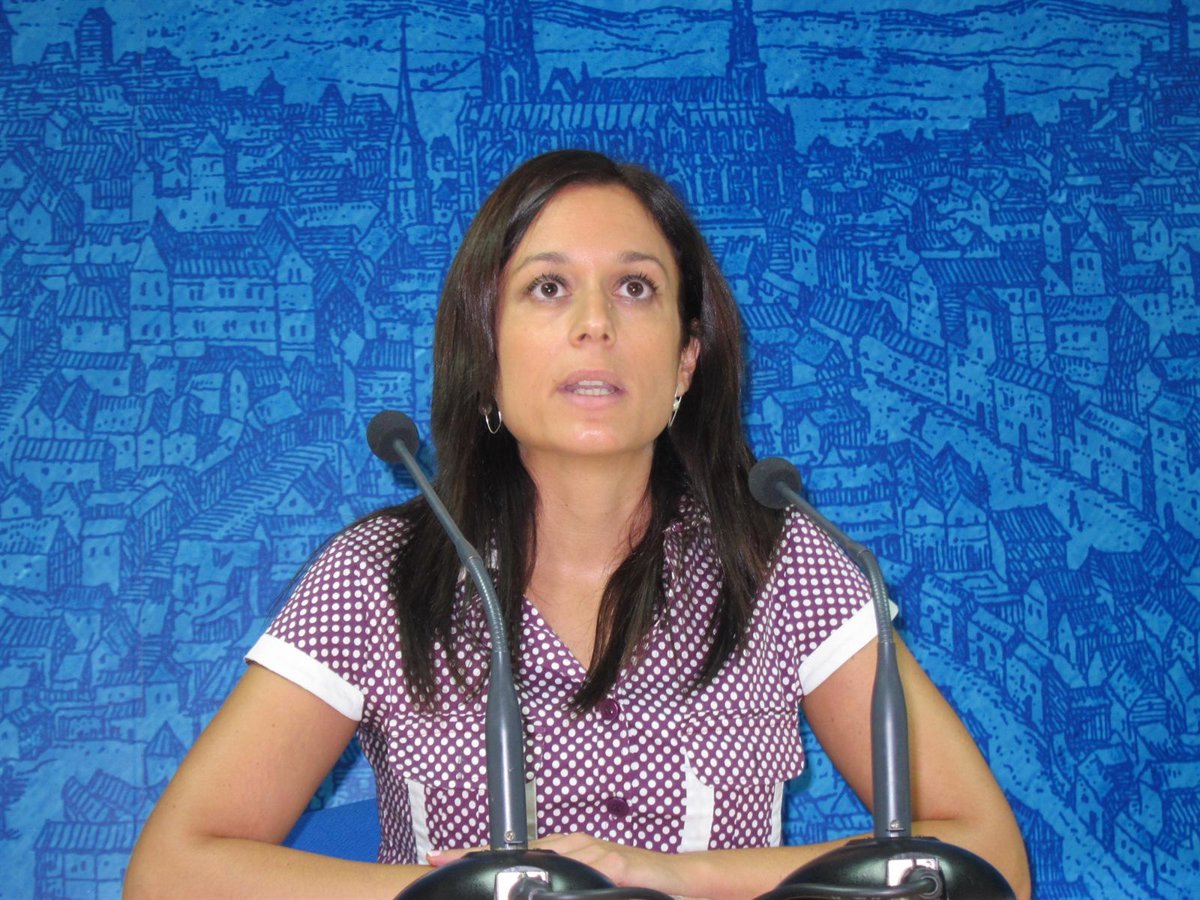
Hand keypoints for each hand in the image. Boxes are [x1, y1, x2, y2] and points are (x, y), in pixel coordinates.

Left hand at [429, 833, 701, 897]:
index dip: (478, 854)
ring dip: (511, 868)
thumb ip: (561, 882)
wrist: (679, 879)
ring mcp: (594, 855)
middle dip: (480, 857)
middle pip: (521, 852)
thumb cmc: (633, 882)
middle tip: (440, 860)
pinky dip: (561, 875)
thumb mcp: (591, 882)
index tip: (439, 858)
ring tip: (475, 871)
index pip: (515, 851)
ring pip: (545, 860)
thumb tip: (526, 891)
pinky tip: (543, 883)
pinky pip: (580, 871)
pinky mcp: (614, 866)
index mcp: (567, 850)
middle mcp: (577, 846)